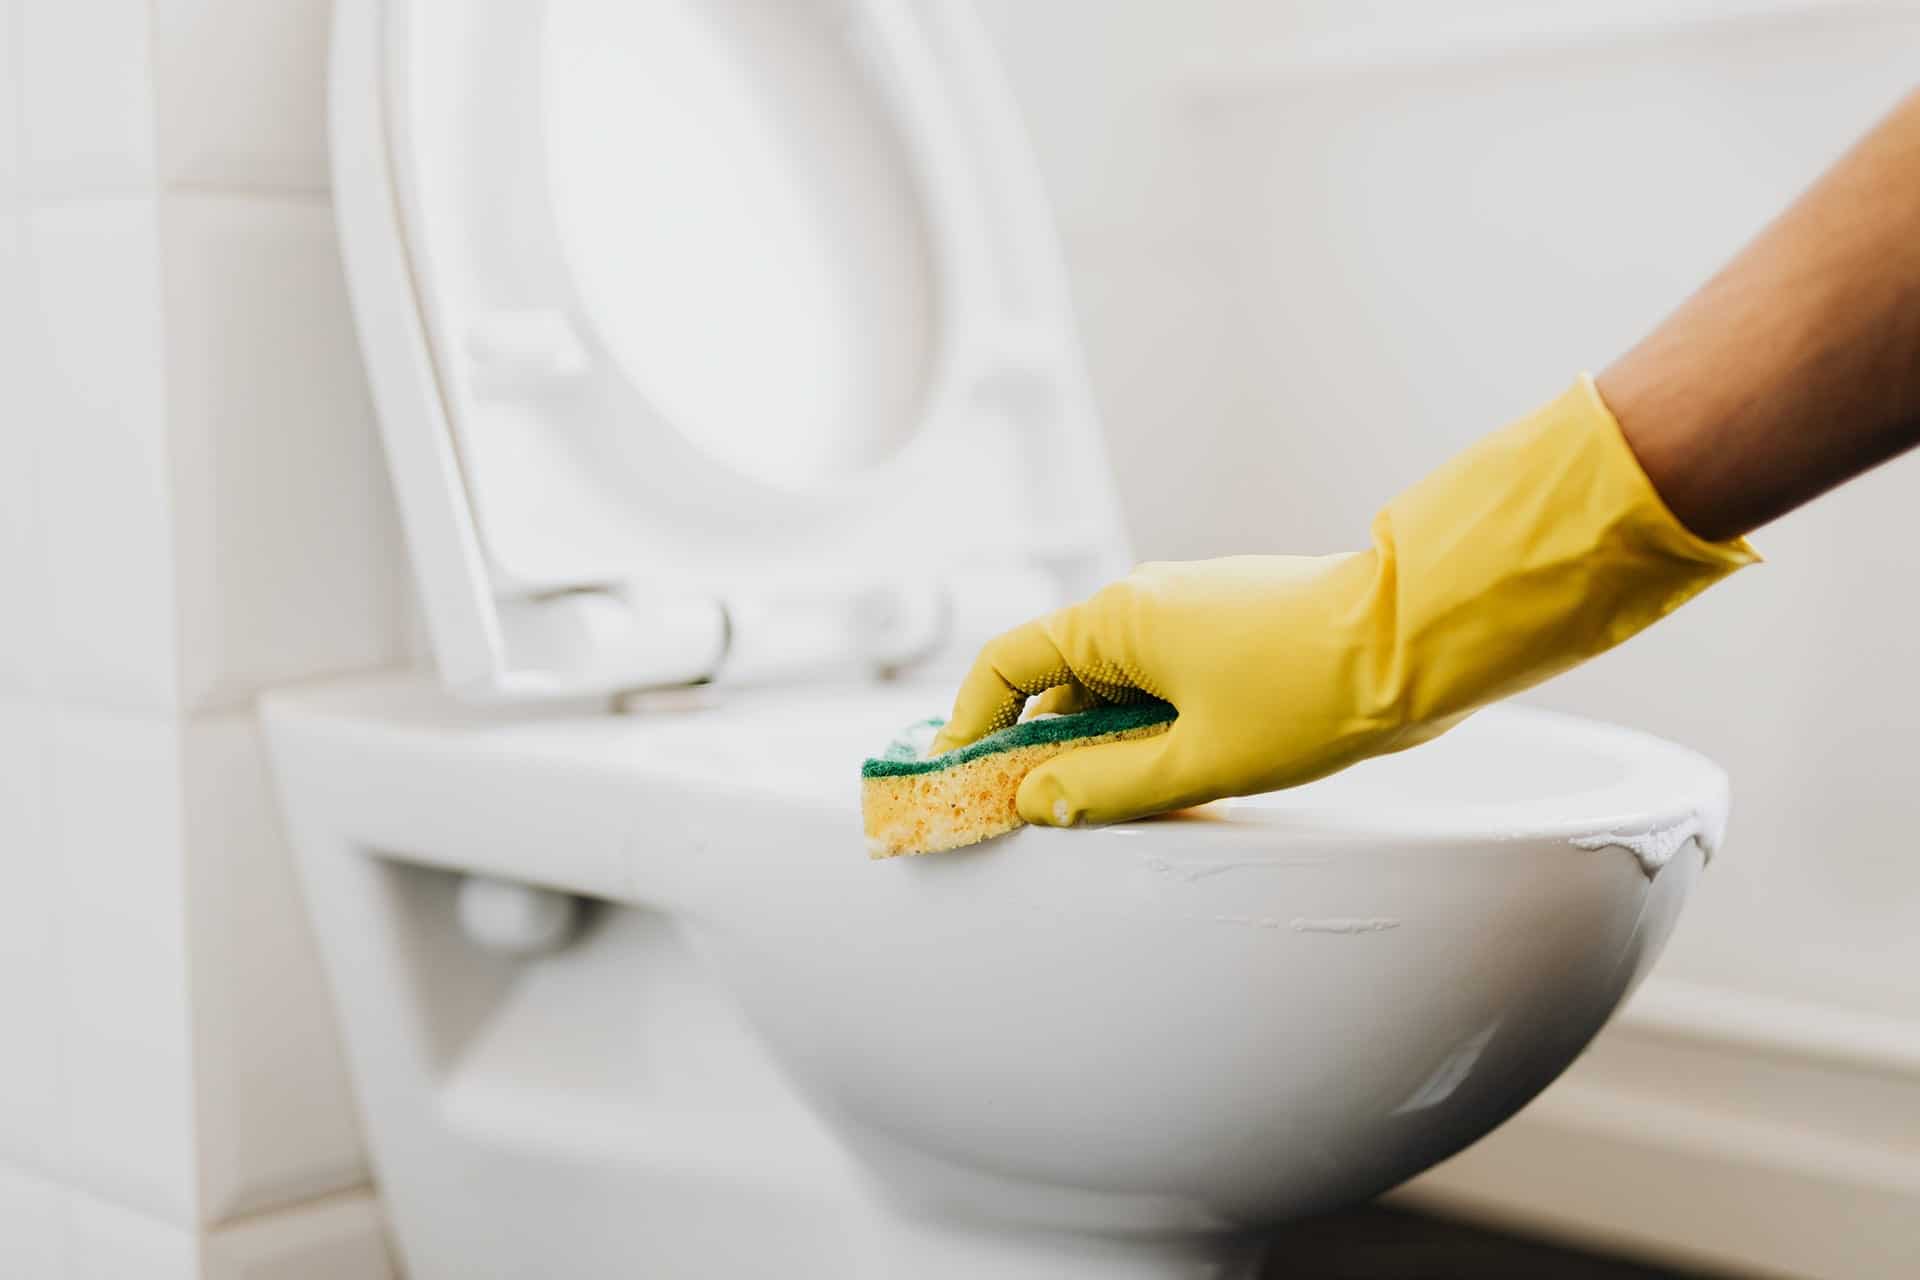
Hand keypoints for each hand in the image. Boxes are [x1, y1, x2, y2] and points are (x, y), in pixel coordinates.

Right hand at [932, 377, 1755, 827]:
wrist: (1418, 639)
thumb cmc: (1310, 692)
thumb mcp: (1198, 759)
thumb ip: (1105, 785)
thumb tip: (1036, 798)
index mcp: (1118, 619)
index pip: (1007, 663)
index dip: (972, 720)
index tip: (959, 773)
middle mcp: (1143, 602)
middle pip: (1059, 676)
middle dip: (1042, 743)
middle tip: (1038, 810)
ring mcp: (1189, 608)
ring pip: (1116, 681)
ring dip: (1103, 738)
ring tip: (1120, 801)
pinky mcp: (1229, 623)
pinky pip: (1161, 675)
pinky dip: (1148, 721)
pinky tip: (1175, 769)